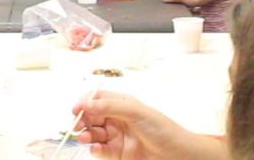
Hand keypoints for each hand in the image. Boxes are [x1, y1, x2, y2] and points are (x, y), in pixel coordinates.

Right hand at [73, 92, 198, 159]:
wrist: (177, 155)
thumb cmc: (160, 128)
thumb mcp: (134, 111)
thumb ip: (108, 107)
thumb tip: (86, 104)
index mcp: (121, 104)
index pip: (97, 99)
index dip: (85, 102)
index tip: (76, 110)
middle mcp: (116, 119)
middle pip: (92, 116)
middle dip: (83, 120)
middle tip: (77, 126)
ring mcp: (117, 137)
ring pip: (94, 134)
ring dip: (86, 135)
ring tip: (84, 138)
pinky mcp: (118, 154)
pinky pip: (101, 150)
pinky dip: (95, 149)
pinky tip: (95, 149)